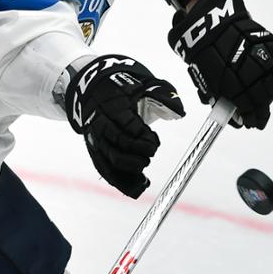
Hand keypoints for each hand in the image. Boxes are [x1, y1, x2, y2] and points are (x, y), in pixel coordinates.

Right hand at [65, 55, 184, 197]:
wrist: (94, 89)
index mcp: (112, 104)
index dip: (142, 136)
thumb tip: (178, 111)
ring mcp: (94, 137)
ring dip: (127, 173)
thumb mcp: (143, 85)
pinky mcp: (93, 148)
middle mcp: (99, 122)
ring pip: (107, 161)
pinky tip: (135, 189)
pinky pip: (103, 169)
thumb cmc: (123, 89)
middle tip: (149, 155)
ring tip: (144, 180)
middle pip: (115, 144)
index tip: (153, 140)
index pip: (126, 124)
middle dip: (135, 155)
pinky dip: (119, 182)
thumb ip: (163, 96)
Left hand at [168, 0, 272, 128]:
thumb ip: (220, 99)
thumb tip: (235, 116)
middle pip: (263, 97)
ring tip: (259, 95)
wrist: (211, 22)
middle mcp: (250, 71)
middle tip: (258, 116)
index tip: (252, 123)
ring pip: (272, 83)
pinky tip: (266, 78)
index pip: (247, 107)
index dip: (251, 117)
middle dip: (260, 108)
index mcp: (231, 82)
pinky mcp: (272, 46)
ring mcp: (264, 58)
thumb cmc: (203, 52)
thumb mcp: (205, 79)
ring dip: (267, 91)